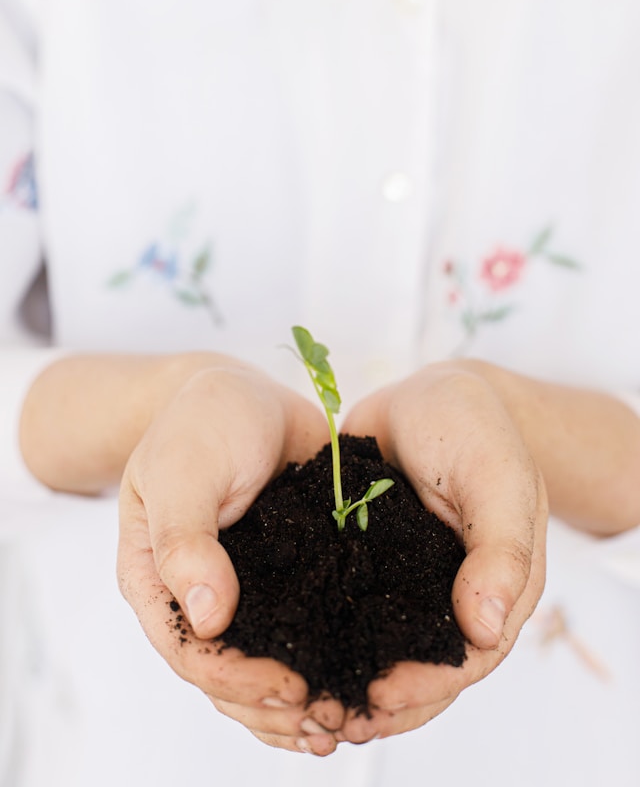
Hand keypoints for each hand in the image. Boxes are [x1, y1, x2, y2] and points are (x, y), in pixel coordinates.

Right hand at [116, 358, 346, 752]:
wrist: (242, 392)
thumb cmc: (200, 422)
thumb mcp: (183, 469)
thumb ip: (186, 538)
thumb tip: (210, 617)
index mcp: (158, 579)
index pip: (188, 651)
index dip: (236, 680)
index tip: (289, 688)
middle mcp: (200, 597)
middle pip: (227, 678)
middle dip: (274, 707)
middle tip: (330, 722)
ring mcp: (245, 592)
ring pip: (263, 668)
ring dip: (299, 706)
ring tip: (346, 724)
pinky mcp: (288, 577)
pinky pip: (302, 632)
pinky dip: (325, 661)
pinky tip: (357, 684)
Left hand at [336, 360, 547, 743]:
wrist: (429, 393)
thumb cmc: (474, 425)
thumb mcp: (496, 473)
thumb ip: (500, 546)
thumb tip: (486, 629)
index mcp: (498, 584)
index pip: (471, 656)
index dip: (428, 684)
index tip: (380, 695)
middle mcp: (452, 594)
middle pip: (425, 669)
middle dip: (384, 700)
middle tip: (331, 716)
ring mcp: (408, 581)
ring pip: (384, 648)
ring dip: (351, 679)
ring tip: (306, 704)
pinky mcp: (367, 561)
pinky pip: (350, 608)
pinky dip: (327, 635)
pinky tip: (292, 650)